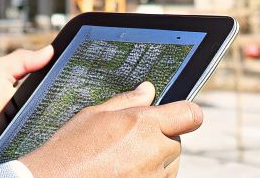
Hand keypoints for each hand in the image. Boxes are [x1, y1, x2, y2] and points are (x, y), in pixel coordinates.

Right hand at [21, 81, 203, 177]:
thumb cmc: (68, 150)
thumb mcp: (94, 115)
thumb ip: (127, 101)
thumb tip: (148, 90)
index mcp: (143, 125)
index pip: (190, 115)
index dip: (186, 114)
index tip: (179, 116)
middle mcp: (154, 152)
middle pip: (177, 142)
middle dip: (161, 140)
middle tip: (131, 142)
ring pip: (169, 166)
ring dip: (155, 162)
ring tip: (122, 161)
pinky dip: (147, 177)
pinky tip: (122, 173)